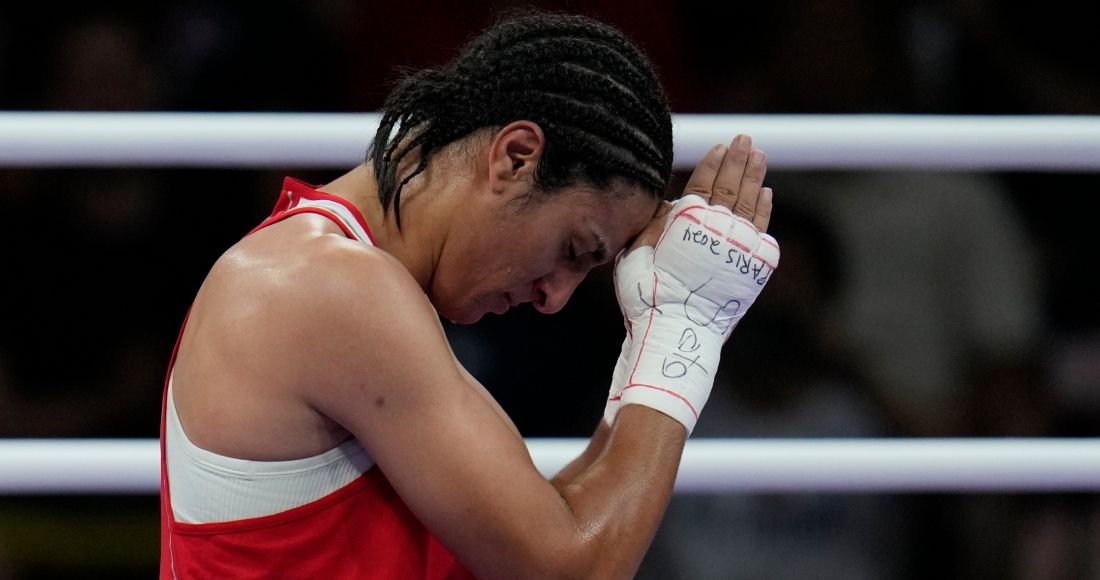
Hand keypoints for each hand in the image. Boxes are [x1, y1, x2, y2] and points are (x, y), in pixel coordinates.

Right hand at [605, 135, 779, 432]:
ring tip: (760, 157)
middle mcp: (717, 228)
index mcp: (687, 222)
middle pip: (731, 187)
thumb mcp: (636, 253)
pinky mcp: (754, 266)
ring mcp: (739, 246)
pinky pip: (762, 230)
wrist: (677, 331)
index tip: (721, 146)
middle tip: (746, 140)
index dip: (712, 164)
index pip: (703, 184)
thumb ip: (653, 224)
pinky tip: (766, 194)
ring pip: (750, 203)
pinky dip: (764, 209)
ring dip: (755, 177)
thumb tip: (670, 202)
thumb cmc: (647, 296)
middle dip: (739, 161)